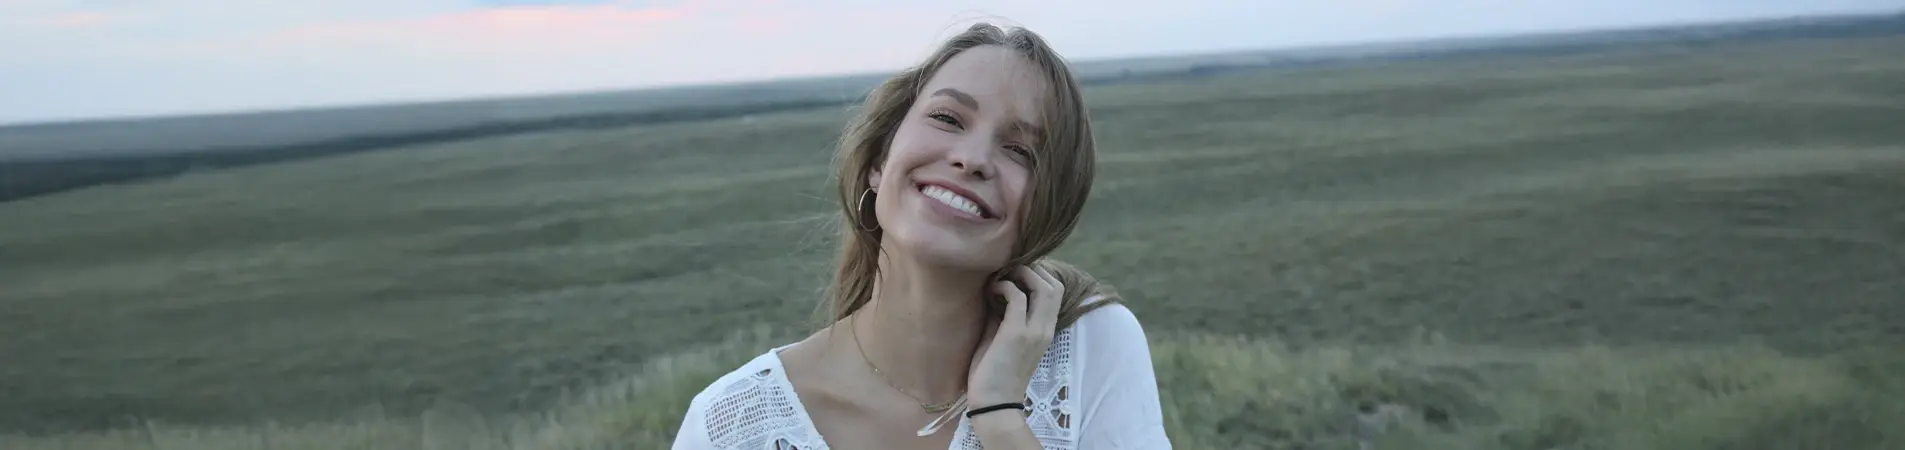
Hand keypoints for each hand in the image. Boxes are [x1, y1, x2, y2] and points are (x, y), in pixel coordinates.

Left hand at [969, 264, 1063, 407]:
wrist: (993, 402)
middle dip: (1033, 270)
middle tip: (1009, 271)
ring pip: (1044, 286)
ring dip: (1023, 274)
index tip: (1015, 274)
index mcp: (1044, 331)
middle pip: (1055, 285)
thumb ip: (1005, 315)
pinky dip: (1004, 286)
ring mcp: (1033, 331)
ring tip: (1003, 277)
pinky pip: (1017, 296)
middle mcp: (1045, 328)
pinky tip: (992, 291)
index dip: (1039, 276)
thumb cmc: (994, 373)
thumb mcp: (1003, 338)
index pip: (1055, 293)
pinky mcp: (1016, 333)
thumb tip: (997, 293)